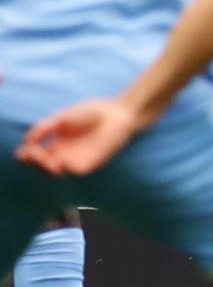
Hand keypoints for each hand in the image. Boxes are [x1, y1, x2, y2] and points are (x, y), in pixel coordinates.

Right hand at [17, 99, 139, 176]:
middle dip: (33, 162)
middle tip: (31, 152)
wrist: (116, 113)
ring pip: (56, 173)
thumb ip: (44, 128)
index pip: (37, 156)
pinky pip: (74, 171)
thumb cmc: (92, 113)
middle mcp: (66, 154)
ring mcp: (78, 159)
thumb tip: (26, 141)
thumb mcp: (62, 119)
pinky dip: (63, 168)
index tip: (22, 150)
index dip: (27, 156)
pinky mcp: (91, 163)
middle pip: (42, 167)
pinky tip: (58, 159)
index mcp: (58, 144)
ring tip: (42, 155)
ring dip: (45, 167)